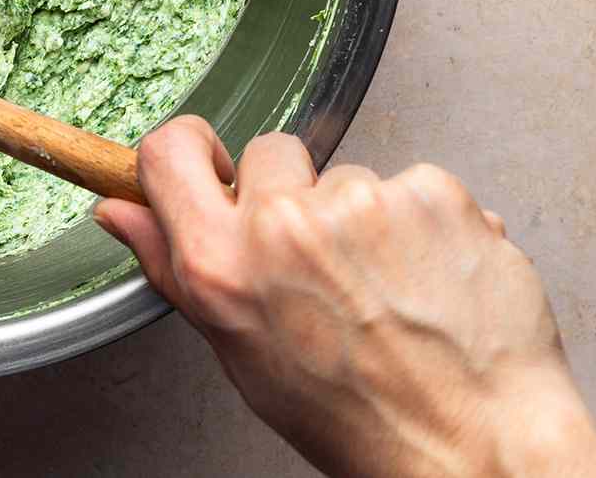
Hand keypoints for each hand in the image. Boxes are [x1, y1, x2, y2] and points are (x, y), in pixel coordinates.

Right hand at [95, 119, 595, 477]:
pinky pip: (412, 183)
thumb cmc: (359, 417)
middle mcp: (282, 224)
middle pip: (269, 152)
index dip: (191, 150)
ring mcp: (360, 202)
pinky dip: (424, 223)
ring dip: (364, 217)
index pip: (168, 151)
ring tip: (391, 289)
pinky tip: (432, 279)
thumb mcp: (240, 353)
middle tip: (326, 263)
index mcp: (221, 265)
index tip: (214, 166)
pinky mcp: (430, 192)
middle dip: (294, 193)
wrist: (476, 445)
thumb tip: (119, 212)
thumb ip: (175, 269)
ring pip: (348, 175)